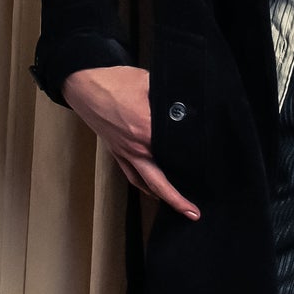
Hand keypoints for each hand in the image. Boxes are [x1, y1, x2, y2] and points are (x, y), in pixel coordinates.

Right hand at [61, 66, 200, 219]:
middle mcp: (136, 147)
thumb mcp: (150, 83)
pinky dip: (143, 185)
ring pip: (145, 182)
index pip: (175, 151)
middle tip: (193, 213)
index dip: (192, 161)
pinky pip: (131, 174)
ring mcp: (124, 151)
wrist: (83, 82)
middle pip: (160, 181)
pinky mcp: (116, 150)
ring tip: (178, 207)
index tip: (210, 169)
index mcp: (147, 129)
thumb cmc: (116, 80)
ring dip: (161, 197)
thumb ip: (170, 98)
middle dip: (177, 199)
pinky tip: (153, 191)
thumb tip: (189, 107)